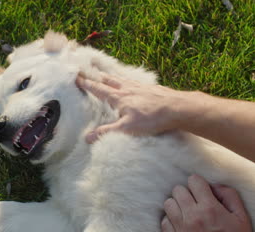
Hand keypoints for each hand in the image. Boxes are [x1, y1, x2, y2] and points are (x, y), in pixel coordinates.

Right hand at [75, 73, 189, 142]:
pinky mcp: (152, 88)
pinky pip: (136, 82)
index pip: (98, 89)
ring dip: (113, 77)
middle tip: (90, 71)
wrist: (178, 108)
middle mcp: (128, 89)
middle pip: (110, 80)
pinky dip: (129, 80)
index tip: (77, 77)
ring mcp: (141, 87)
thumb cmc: (152, 118)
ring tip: (108, 75)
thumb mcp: (126, 128)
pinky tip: (132, 83)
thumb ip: (106, 132)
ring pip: (122, 79)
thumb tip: (87, 138)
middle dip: (98, 76)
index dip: (87, 84)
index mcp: (119, 97)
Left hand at [161, 174, 254, 231]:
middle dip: (187, 193)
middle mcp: (192, 216)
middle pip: (178, 190)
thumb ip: (229, 196)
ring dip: (177, 205)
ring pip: (168, 204)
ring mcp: (181, 229)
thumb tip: (214, 185)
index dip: (198, 184)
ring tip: (187, 211)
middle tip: (195, 201)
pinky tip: (181, 223)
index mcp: (210, 208)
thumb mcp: (242, 218)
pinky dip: (170, 220)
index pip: (193, 181)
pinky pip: (164, 222)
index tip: (202, 190)